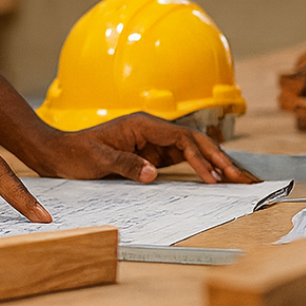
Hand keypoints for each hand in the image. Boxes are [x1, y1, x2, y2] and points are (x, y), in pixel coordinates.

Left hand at [31, 112, 256, 184]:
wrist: (60, 153)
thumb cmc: (76, 154)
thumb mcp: (97, 160)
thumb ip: (125, 165)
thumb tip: (152, 174)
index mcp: (142, 124)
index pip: (181, 139)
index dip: (201, 157)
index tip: (215, 177)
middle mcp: (152, 130)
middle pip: (195, 142)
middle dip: (221, 159)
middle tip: (246, 178)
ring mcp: (154, 142)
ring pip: (194, 151)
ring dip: (217, 164)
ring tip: (242, 180)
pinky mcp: (152, 155)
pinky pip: (183, 160)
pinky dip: (202, 170)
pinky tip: (218, 180)